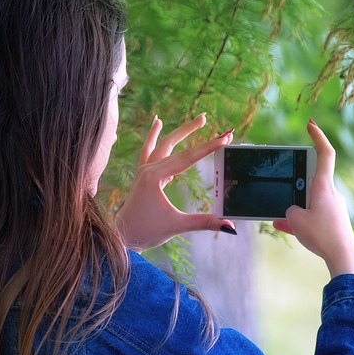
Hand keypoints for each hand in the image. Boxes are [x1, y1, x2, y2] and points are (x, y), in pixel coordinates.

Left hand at [116, 114, 236, 251]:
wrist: (122, 237)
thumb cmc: (147, 231)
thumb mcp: (177, 226)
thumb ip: (204, 222)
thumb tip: (230, 227)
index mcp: (154, 177)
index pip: (188, 158)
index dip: (209, 147)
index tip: (226, 137)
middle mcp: (148, 169)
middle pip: (175, 145)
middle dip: (193, 132)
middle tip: (207, 117)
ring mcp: (143, 171)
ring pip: (162, 144)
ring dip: (177, 132)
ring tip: (197, 118)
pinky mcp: (142, 176)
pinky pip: (148, 150)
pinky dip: (153, 137)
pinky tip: (158, 123)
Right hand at [272, 121, 353, 278]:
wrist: (343, 257)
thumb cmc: (321, 234)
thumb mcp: (296, 220)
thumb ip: (289, 212)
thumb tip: (292, 213)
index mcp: (323, 186)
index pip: (325, 154)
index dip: (318, 137)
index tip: (311, 124)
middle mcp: (331, 193)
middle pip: (312, 178)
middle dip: (296, 181)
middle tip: (285, 183)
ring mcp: (333, 207)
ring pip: (309, 199)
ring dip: (295, 205)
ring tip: (279, 217)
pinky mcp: (333, 221)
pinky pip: (311, 215)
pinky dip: (298, 219)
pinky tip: (283, 227)